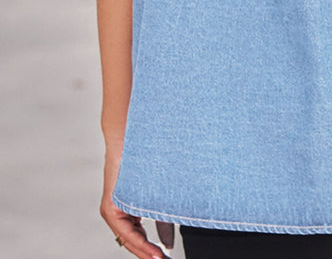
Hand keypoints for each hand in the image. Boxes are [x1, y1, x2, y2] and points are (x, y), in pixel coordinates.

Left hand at [100, 144, 169, 258]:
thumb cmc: (145, 161)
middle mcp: (118, 212)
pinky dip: (139, 240)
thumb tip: (168, 243)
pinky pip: (125, 230)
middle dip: (150, 255)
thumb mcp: (156, 195)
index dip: (153, 251)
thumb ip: (162, 218)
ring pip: (129, 239)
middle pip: (134, 243)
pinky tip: (152, 248)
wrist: (131, 138)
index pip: (141, 238)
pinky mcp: (110, 206)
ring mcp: (112, 210)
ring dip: (145, 252)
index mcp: (129, 210)